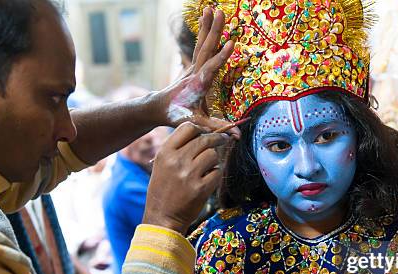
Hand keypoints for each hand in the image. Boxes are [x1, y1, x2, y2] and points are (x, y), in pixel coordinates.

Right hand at [142, 122, 228, 233]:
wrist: (162, 217)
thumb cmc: (163, 189)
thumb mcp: (162, 165)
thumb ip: (179, 149)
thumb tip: (203, 133)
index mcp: (165, 152)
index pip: (188, 127)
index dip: (200, 129)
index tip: (206, 133)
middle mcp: (177, 161)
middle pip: (205, 139)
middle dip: (216, 139)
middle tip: (222, 140)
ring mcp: (189, 174)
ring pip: (213, 155)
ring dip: (214, 160)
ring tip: (206, 169)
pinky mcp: (201, 188)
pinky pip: (217, 172)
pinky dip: (215, 175)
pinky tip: (207, 181)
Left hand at [155, 7, 238, 137]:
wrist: (159, 107)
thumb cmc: (179, 116)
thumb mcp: (198, 124)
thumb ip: (218, 128)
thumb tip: (237, 137)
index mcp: (198, 85)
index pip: (212, 68)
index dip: (222, 57)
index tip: (231, 43)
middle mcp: (195, 72)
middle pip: (206, 48)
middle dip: (214, 31)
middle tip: (220, 12)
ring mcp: (193, 66)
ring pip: (202, 43)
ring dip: (208, 26)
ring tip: (213, 8)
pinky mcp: (192, 65)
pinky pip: (200, 46)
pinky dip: (204, 32)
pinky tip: (207, 19)